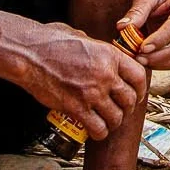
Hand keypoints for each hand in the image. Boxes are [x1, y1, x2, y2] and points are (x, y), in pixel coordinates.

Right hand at [21, 25, 147, 138]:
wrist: (28, 54)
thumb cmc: (50, 42)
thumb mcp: (81, 36)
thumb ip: (95, 46)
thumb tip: (99, 51)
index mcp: (110, 55)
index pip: (139, 77)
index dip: (141, 89)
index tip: (136, 94)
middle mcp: (105, 75)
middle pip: (130, 100)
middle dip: (127, 108)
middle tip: (121, 111)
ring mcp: (92, 93)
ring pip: (116, 117)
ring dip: (113, 123)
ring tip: (107, 122)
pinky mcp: (76, 108)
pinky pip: (98, 128)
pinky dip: (99, 133)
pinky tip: (95, 131)